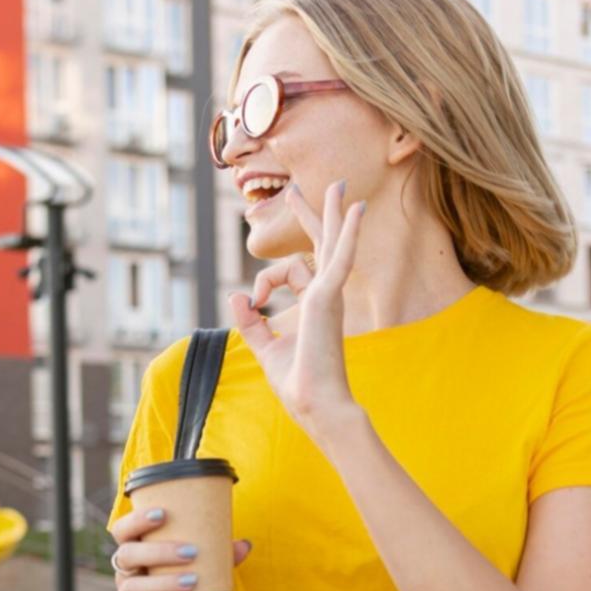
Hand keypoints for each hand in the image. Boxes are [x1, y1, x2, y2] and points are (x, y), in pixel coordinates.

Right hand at [109, 506, 252, 590]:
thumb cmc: (167, 590)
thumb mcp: (184, 572)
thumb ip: (212, 557)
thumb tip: (245, 544)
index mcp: (133, 553)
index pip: (122, 531)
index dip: (136, 520)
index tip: (163, 513)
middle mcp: (124, 573)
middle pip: (128, 555)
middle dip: (158, 551)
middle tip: (191, 551)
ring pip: (133, 587)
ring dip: (164, 582)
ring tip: (193, 581)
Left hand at [229, 179, 365, 435]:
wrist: (315, 405)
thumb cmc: (298, 383)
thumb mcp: (266, 348)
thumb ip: (251, 322)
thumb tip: (235, 295)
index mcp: (315, 305)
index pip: (291, 273)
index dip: (264, 283)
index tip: (254, 301)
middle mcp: (328, 295)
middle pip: (321, 246)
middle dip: (311, 216)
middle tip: (300, 189)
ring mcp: (331, 295)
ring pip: (333, 244)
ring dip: (334, 213)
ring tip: (340, 185)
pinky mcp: (329, 298)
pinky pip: (341, 257)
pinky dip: (348, 233)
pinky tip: (356, 210)